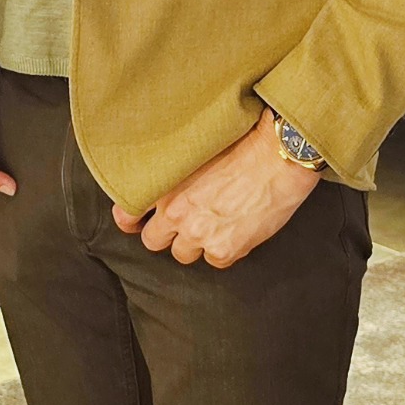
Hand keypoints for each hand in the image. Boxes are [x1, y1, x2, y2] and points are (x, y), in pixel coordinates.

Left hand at [113, 117, 318, 267]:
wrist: (277, 156)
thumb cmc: (240, 144)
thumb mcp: (193, 152)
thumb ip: (172, 173)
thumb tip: (162, 185)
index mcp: (164, 187)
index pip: (126, 216)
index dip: (132, 221)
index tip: (138, 221)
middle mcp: (176, 214)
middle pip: (153, 242)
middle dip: (166, 234)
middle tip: (183, 223)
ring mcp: (200, 235)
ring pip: (183, 254)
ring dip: (194, 243)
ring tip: (212, 224)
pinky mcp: (225, 250)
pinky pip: (215, 261)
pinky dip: (223, 249)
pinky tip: (234, 229)